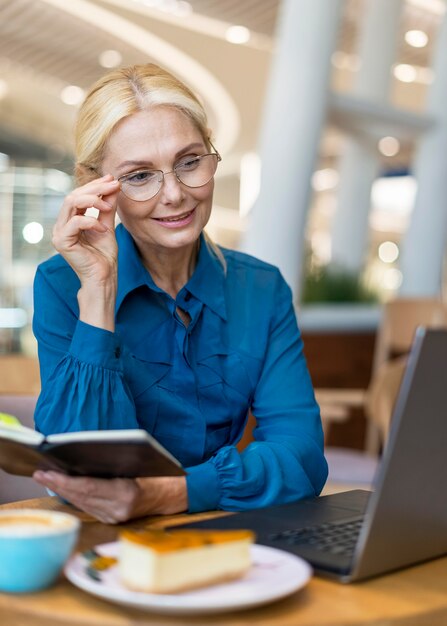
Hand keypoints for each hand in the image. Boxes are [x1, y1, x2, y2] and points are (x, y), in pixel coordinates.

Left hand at [32, 471, 187, 523]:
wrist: (172, 494)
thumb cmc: (155, 472)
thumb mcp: (136, 463)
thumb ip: (112, 465)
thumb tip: (81, 459)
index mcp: (126, 493)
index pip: (88, 487)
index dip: (65, 481)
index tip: (47, 473)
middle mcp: (118, 509)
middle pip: (81, 497)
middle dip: (58, 485)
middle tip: (39, 473)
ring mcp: (115, 517)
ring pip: (82, 503)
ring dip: (63, 491)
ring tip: (46, 479)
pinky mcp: (113, 520)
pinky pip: (88, 507)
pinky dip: (74, 497)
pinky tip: (64, 488)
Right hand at [52, 174, 120, 286]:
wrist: (103, 277)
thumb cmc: (104, 256)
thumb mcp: (107, 225)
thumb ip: (107, 207)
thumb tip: (114, 186)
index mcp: (69, 220)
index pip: (78, 195)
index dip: (94, 185)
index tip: (112, 179)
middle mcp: (61, 224)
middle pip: (73, 195)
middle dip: (95, 188)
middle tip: (113, 185)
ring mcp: (59, 233)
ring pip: (71, 203)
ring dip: (93, 200)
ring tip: (109, 206)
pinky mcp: (61, 241)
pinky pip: (75, 221)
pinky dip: (91, 221)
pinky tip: (103, 228)